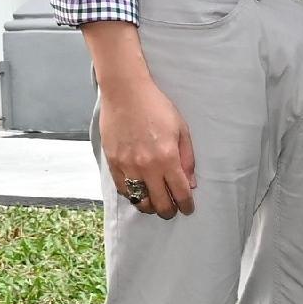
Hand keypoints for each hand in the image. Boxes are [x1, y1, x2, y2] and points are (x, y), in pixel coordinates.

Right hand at [95, 63, 196, 217]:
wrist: (125, 92)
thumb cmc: (156, 107)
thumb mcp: (181, 129)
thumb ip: (187, 159)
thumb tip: (190, 183)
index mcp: (167, 158)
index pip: (180, 193)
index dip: (186, 205)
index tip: (187, 208)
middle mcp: (147, 167)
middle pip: (160, 203)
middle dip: (169, 211)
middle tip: (172, 209)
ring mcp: (127, 166)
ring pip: (139, 201)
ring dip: (149, 206)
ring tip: (154, 202)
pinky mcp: (113, 163)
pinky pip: (123, 189)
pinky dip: (133, 195)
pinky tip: (139, 191)